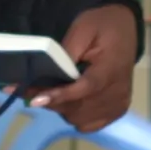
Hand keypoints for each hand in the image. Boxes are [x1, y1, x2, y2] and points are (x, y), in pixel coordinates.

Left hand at [28, 3, 140, 132]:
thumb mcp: (82, 30)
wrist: (124, 28)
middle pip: (79, 108)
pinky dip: (75, 116)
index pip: (85, 89)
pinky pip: (89, 124)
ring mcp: (118, 104)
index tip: (35, 100)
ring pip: (80, 119)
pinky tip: (68, 101)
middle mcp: (118, 92)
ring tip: (49, 92)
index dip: (60, 96)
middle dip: (51, 101)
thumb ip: (66, 53)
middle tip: (26, 91)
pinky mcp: (117, 110)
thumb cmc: (101, 25)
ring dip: (61, 108)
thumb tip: (47, 73)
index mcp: (111, 69)